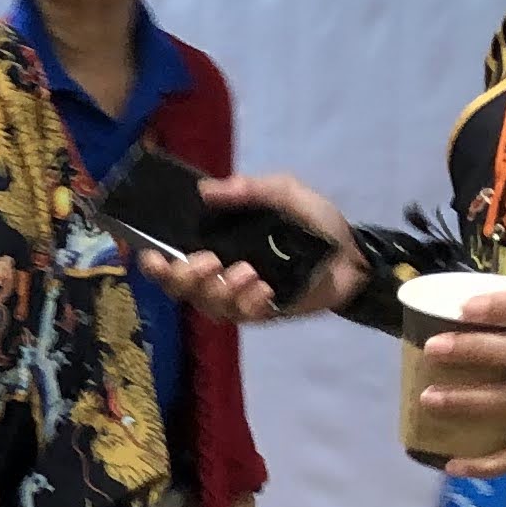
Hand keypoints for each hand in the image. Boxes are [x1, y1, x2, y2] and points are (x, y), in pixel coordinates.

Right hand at [149, 173, 363, 323]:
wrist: (354, 252)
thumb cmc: (316, 222)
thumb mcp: (284, 193)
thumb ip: (248, 190)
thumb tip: (206, 191)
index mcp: (219, 244)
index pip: (174, 259)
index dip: (156, 264)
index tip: (152, 257)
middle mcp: (222, 273)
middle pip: (182, 289)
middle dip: (186, 277)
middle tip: (210, 261)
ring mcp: (242, 297)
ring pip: (210, 305)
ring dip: (223, 290)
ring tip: (249, 273)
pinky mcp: (265, 314)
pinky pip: (243, 316)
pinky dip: (250, 303)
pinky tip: (265, 290)